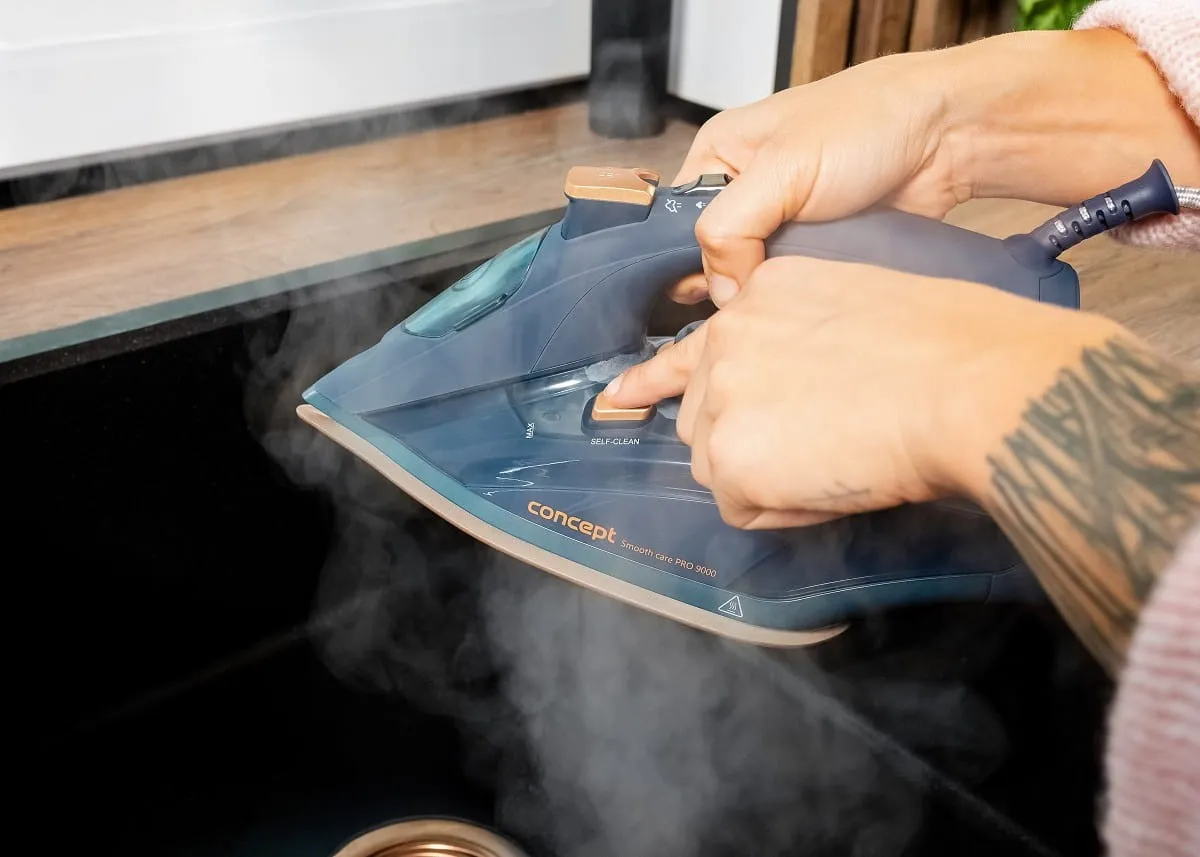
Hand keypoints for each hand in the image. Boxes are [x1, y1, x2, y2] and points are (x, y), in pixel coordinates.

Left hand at [606, 256, 1119, 528]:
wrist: (964, 383)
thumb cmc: (946, 347)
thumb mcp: (856, 309)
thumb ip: (799, 341)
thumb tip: (789, 395)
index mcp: (758, 297)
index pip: (690, 345)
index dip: (656, 380)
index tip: (621, 394)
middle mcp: (725, 338)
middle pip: (703, 417)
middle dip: (747, 441)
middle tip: (818, 446)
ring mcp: (720, 397)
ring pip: (718, 465)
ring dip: (763, 477)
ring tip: (834, 462)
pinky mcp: (730, 455)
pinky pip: (742, 506)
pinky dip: (784, 509)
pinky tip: (831, 484)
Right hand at [668, 50, 965, 306]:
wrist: (946, 136)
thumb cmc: (868, 124)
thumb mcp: (781, 170)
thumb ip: (730, 229)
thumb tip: (721, 292)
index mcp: (717, 158)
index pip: (676, 227)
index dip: (690, 265)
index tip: (708, 296)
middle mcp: (745, 191)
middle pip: (714, 260)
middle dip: (731, 285)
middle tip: (752, 302)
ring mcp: (782, 222)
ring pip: (754, 279)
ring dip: (769, 293)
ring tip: (785, 303)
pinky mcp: (816, 247)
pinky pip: (792, 285)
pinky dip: (799, 295)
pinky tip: (809, 302)